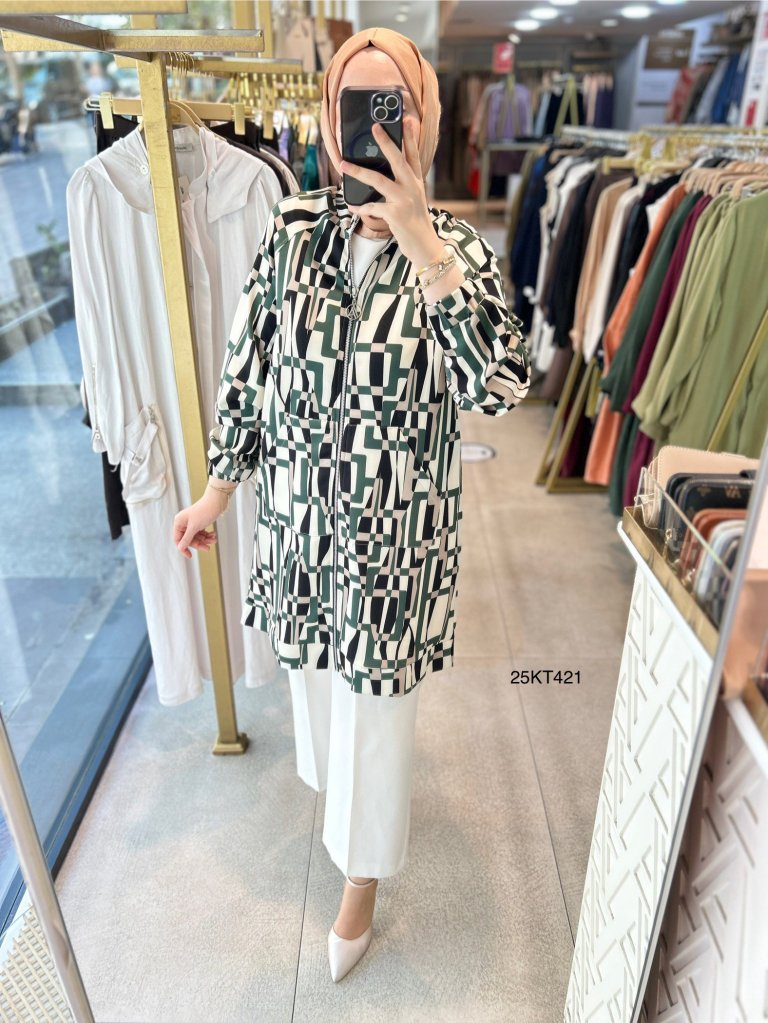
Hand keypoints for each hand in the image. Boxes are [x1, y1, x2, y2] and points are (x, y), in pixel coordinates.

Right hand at [173, 491, 223, 559]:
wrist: (217, 501)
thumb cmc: (204, 512)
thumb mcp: (194, 527)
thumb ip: (187, 538)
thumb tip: (180, 548)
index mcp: (179, 522)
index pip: (178, 540)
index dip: (183, 548)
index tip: (190, 556)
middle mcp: (184, 522)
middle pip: (189, 539)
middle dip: (199, 544)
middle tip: (208, 548)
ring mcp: (192, 522)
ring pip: (197, 537)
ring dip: (205, 540)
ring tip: (214, 540)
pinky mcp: (200, 522)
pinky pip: (202, 532)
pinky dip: (208, 535)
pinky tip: (214, 535)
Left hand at [341, 117, 444, 268]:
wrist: (424, 246)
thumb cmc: (415, 223)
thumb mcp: (414, 201)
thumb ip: (403, 186)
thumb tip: (383, 174)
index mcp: (416, 183)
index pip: (413, 156)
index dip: (410, 137)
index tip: (407, 120)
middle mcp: (411, 188)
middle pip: (397, 160)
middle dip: (386, 142)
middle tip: (375, 127)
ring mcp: (403, 200)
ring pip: (378, 180)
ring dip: (358, 172)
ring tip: (344, 164)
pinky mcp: (394, 214)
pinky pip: (372, 207)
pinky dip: (362, 207)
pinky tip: (353, 206)